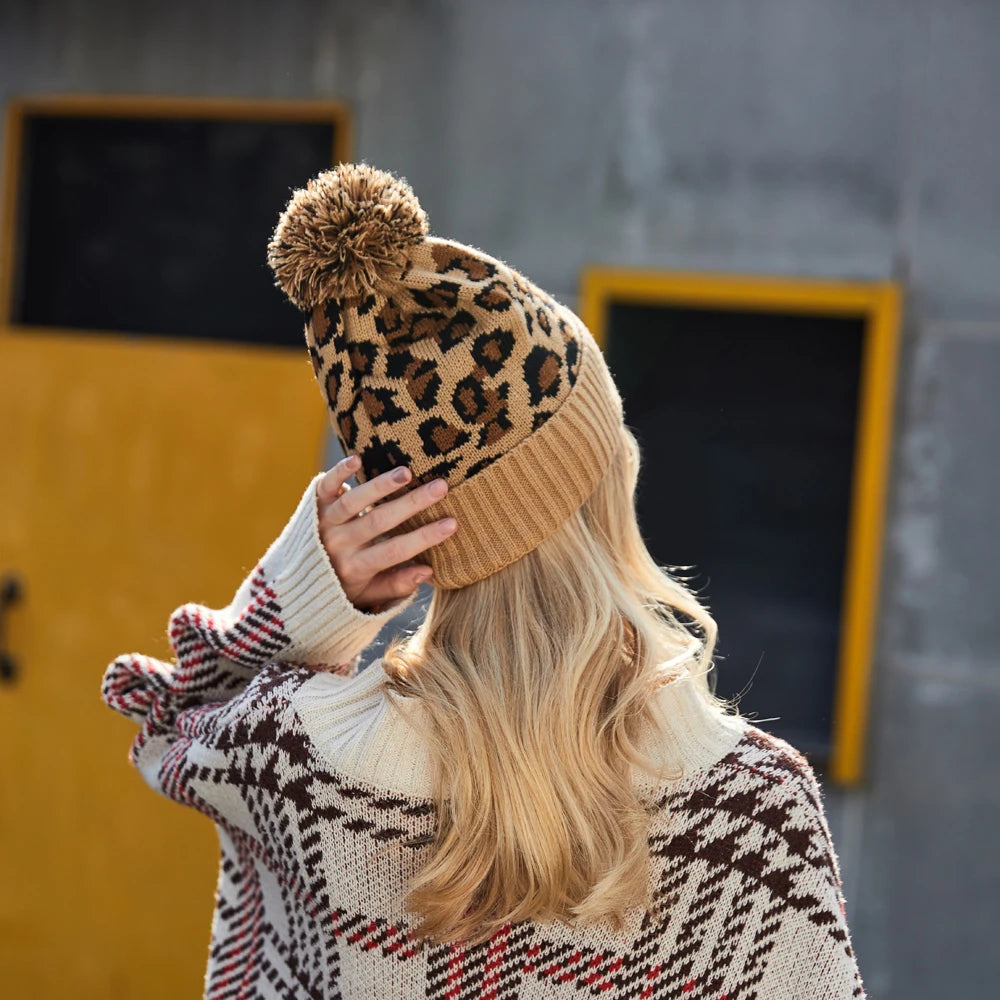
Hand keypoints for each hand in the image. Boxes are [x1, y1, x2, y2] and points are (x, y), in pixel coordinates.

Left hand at [315, 455, 457, 611]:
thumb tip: (428, 571)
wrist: (295, 578)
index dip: (425, 537)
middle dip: (412, 504)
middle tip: (441, 487)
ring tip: (407, 473)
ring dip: (379, 486)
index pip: (395, 551)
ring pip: (353, 502)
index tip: (453, 523)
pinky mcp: (314, 503)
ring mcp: (325, 522)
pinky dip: (338, 473)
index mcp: (356, 567)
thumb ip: (397, 584)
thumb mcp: (369, 594)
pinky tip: (358, 459)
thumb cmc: (344, 585)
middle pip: (378, 522)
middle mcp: (339, 544)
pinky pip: (325, 486)